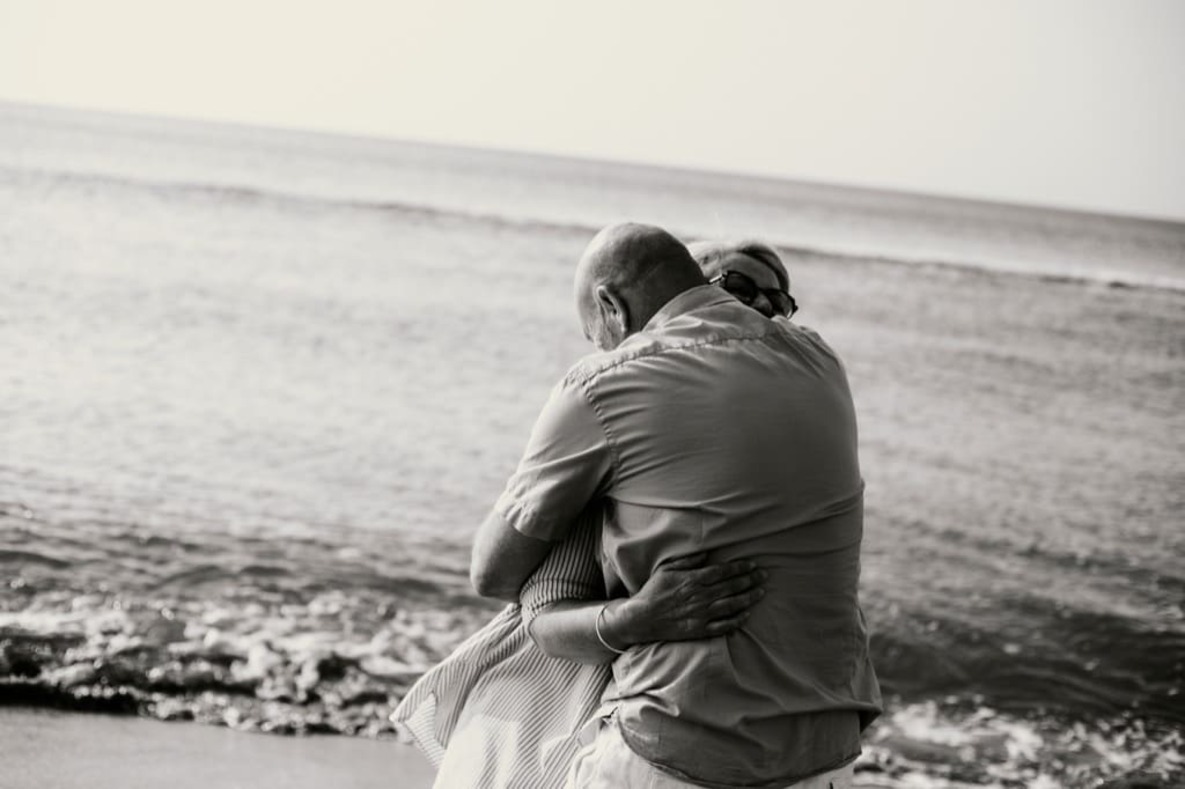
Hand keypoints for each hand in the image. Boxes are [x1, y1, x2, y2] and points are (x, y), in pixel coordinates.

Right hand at [604, 553, 765, 647]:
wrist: (641, 618)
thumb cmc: (654, 591)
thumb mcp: (667, 569)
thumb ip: (687, 561)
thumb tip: (706, 554)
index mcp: (693, 580)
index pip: (722, 572)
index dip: (739, 568)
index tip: (751, 565)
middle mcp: (700, 596)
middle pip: (731, 587)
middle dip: (750, 580)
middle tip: (764, 575)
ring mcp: (701, 614)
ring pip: (732, 605)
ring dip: (749, 598)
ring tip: (761, 592)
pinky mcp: (700, 629)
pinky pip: (723, 625)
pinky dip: (737, 620)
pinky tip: (747, 614)